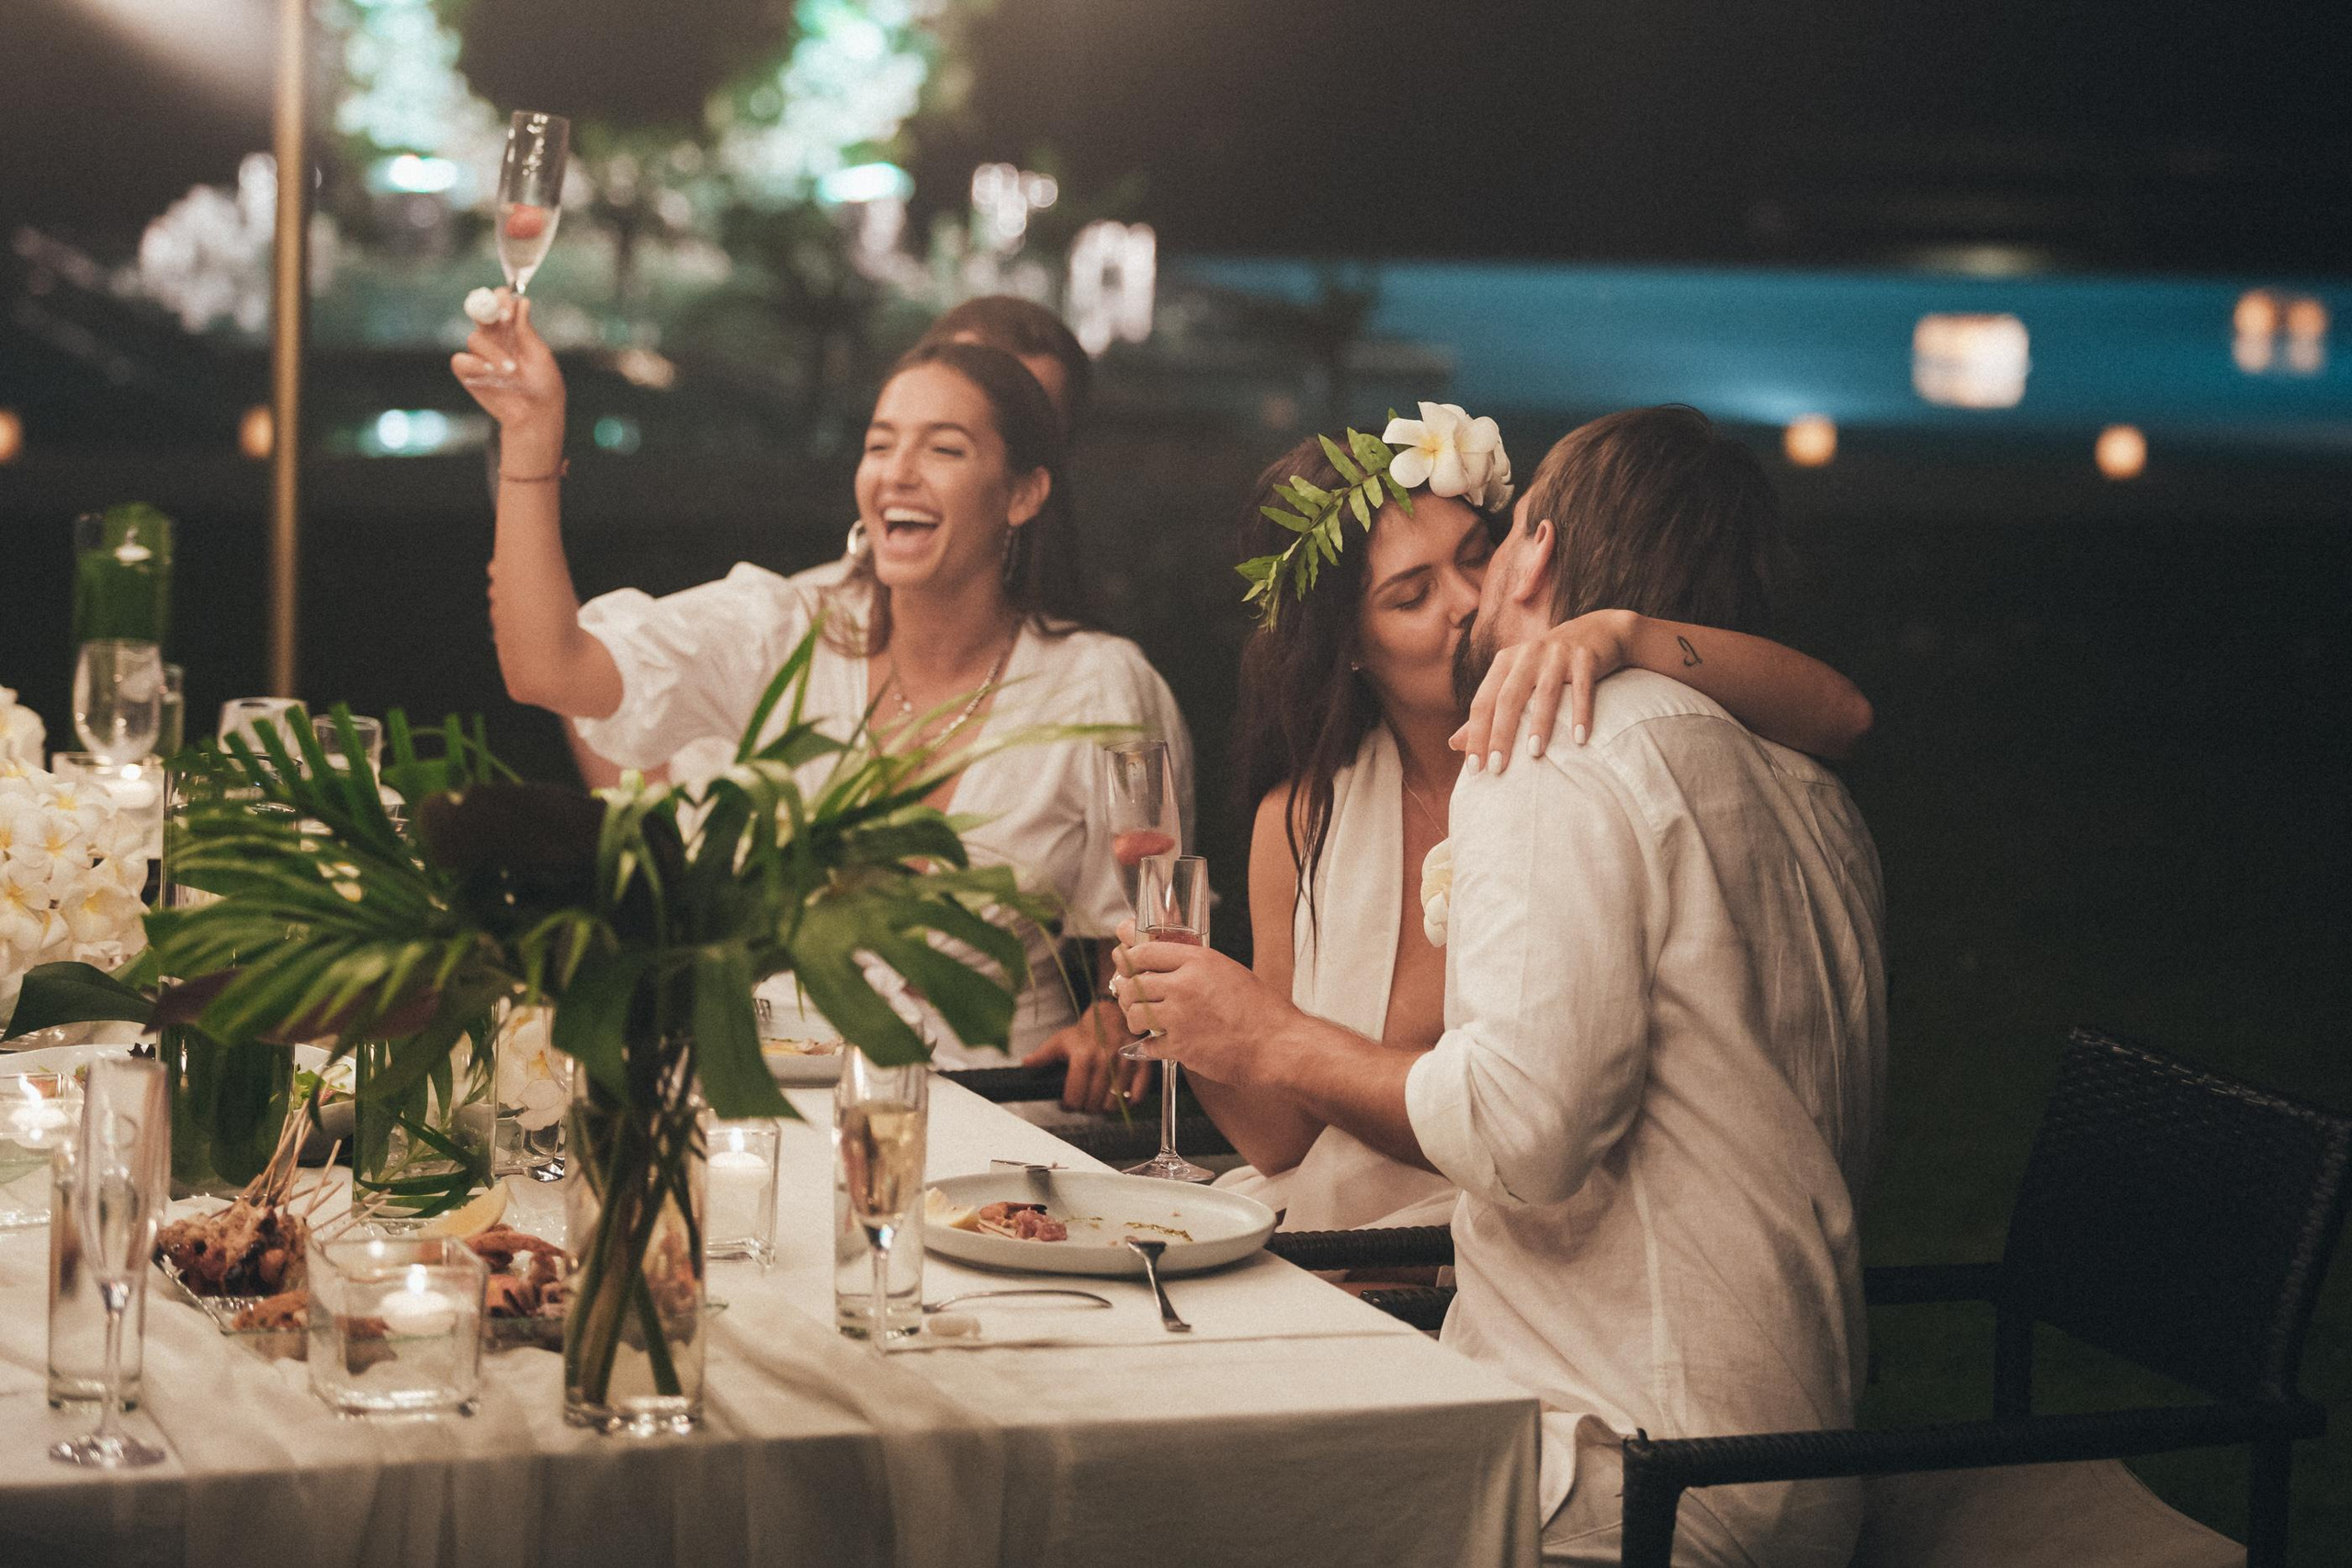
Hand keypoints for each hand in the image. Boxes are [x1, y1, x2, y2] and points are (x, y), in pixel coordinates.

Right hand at [450, 291, 564, 446]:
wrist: (536, 414)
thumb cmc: (543, 384)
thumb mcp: (539, 354)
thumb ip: (526, 330)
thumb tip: (522, 302)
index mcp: (512, 329)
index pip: (500, 302)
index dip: (501, 300)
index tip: (510, 310)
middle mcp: (494, 338)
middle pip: (480, 310)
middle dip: (487, 310)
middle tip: (503, 320)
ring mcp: (480, 354)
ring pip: (474, 338)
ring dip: (494, 353)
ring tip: (511, 371)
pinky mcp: (468, 373)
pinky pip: (460, 360)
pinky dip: (475, 365)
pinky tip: (490, 374)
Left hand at [1024, 1001, 1152, 1112]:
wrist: (1113, 1014)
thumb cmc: (1086, 1031)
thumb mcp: (1061, 1040)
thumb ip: (1043, 1054)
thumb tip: (1026, 1063)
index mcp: (1082, 1055)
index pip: (1075, 1095)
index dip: (1069, 1105)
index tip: (1069, 1105)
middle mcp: (1104, 1059)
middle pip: (1094, 1102)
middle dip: (1086, 1108)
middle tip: (1084, 1104)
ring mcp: (1124, 1062)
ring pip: (1115, 1102)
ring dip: (1106, 1108)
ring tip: (1100, 1102)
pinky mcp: (1141, 1063)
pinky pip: (1138, 1092)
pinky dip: (1130, 1102)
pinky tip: (1122, 1100)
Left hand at [1111, 921, 1290, 1085]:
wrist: (1277, 1044)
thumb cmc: (1260, 1009)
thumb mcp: (1227, 971)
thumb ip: (1193, 964)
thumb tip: (1164, 957)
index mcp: (1198, 960)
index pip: (1143, 951)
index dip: (1127, 956)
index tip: (1122, 960)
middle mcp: (1184, 985)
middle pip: (1132, 982)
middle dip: (1125, 990)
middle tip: (1129, 996)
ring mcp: (1179, 1017)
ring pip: (1134, 1014)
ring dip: (1134, 1018)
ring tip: (1143, 1022)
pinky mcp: (1180, 1046)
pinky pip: (1148, 1045)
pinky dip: (1149, 1046)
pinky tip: (1157, 1044)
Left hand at [1451, 606, 1637, 772]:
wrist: (1596, 632)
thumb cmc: (1548, 666)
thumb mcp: (1516, 680)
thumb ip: (1487, 712)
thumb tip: (1453, 744)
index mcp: (1505, 662)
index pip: (1483, 702)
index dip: (1475, 735)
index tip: (1474, 769)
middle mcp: (1527, 655)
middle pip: (1508, 698)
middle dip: (1500, 735)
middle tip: (1497, 769)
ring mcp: (1557, 654)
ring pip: (1544, 693)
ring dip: (1539, 724)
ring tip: (1534, 754)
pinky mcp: (1585, 658)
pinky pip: (1582, 689)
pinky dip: (1581, 714)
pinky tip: (1579, 740)